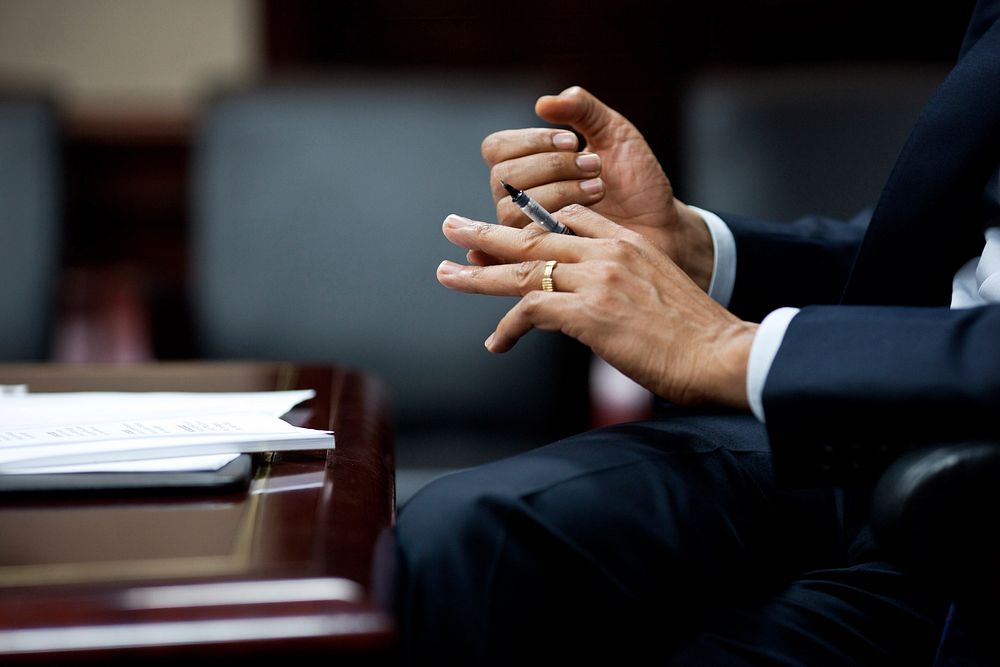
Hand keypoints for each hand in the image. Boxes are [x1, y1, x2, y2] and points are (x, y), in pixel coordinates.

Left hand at [436, 206, 756, 408]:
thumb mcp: (658, 292)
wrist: (722, 354)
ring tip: (446, 272)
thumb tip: (594, 308)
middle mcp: (607, 251)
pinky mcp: (589, 312)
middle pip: (533, 236)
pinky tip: (497, 344)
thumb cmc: (696, 335)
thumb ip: (622, 286)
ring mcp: (597, 279)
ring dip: (477, 273)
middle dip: (487, 232)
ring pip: (522, 269)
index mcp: (626, 242)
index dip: (528, 224)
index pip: (566, 220)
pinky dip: (508, 328)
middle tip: (452, 225)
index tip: (503, 229)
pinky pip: (531, 311)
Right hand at [480, 86, 713, 289]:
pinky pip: (523, 247)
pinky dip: (546, 229)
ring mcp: (527, 231)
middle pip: (502, 177)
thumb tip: (544, 103)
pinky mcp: (541, 260)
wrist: (662, 224)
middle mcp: (518, 199)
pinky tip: (577, 218)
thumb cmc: (636, 180)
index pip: (497, 148)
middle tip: (594, 166)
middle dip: (551, 166)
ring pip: (511, 211)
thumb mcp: (615, 132)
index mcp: (527, 166)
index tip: (572, 141)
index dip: (530, 141)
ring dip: (556, 193)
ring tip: (599, 189)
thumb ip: (582, 109)